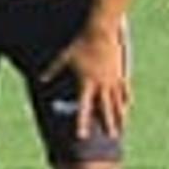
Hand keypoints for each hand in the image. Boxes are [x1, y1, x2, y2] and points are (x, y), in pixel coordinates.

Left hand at [40, 18, 130, 139]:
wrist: (100, 31)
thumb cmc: (80, 44)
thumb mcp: (63, 57)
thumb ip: (53, 70)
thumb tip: (40, 79)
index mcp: (86, 83)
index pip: (83, 108)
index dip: (82, 123)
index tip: (82, 136)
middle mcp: (101, 84)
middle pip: (105, 109)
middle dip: (108, 124)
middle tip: (112, 137)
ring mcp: (113, 79)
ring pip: (117, 102)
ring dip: (120, 115)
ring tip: (122, 127)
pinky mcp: (120, 73)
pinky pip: (124, 90)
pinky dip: (125, 99)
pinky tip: (128, 107)